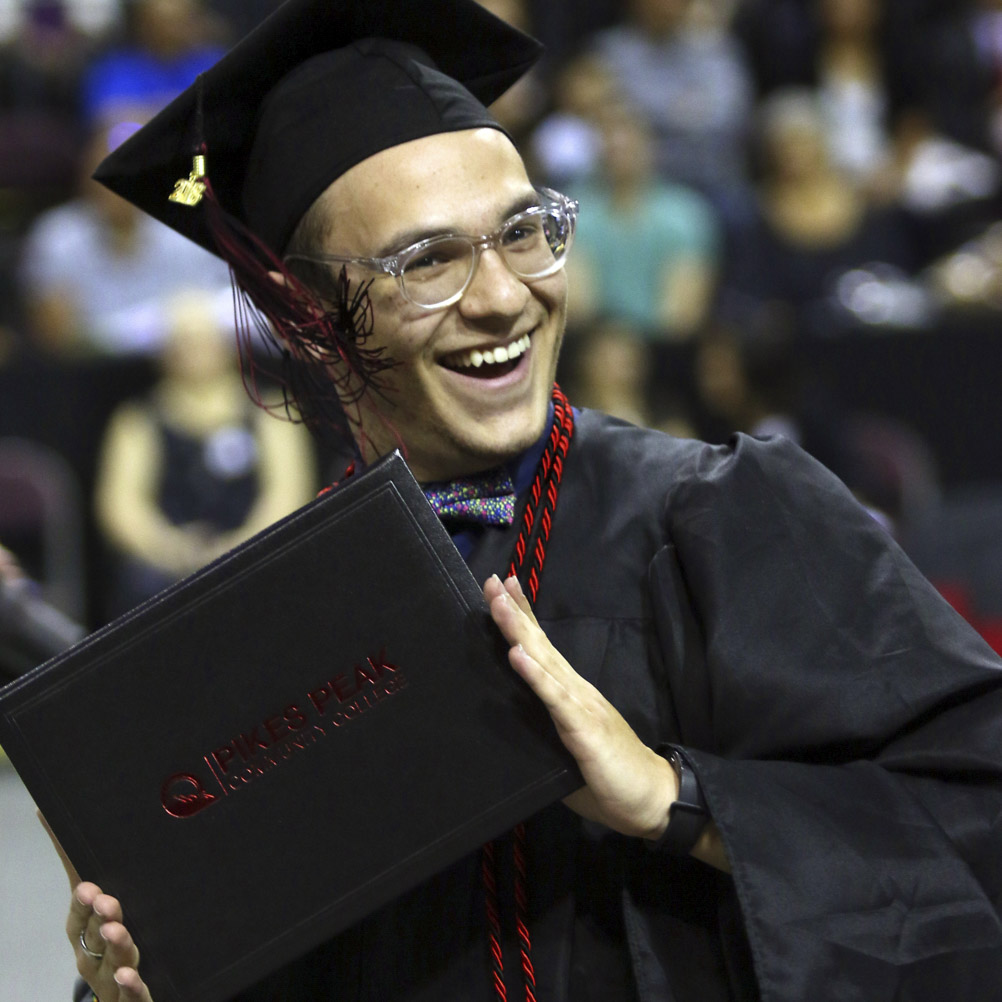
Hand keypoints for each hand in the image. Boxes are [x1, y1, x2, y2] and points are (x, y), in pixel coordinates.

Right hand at [38, 812, 154, 1001]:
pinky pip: (131, 998)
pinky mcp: (130, 999)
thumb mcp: (96, 903)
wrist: (123, 994)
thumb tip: (45, 811)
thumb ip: (75, 862)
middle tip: (104, 899)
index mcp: (86, 931)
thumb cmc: (107, 941)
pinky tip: (128, 978)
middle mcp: (94, 955)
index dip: (83, 901)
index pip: (80, 914)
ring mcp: (111, 979)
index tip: (89, 886)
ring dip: (116, 946)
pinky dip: (130, 989)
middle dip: (97, 917)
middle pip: (94, 937)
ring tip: (117, 929)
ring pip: (113, 964)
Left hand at [484, 574, 677, 839]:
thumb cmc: (608, 778)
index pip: (542, 649)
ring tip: (499, 605)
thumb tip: (514, 728)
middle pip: (539, 644)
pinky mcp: (583, 727)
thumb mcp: (567, 750)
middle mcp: (575, 690)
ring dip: (519, 631)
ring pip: (544, 661)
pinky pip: (554, 698)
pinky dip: (534, 674)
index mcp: (570, 694)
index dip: (523, 617)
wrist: (652, 799)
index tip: (502, 588)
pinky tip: (517, 655)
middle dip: (514, 611)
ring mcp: (580, 704)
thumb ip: (545, 733)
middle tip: (491, 582)